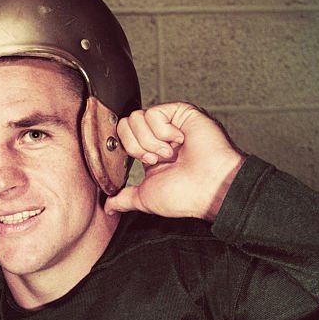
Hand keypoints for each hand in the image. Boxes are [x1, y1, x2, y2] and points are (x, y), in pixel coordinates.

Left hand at [104, 103, 245, 221]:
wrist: (210, 187)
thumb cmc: (185, 195)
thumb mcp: (145, 199)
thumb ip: (124, 199)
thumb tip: (108, 207)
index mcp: (149, 153)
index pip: (122, 138)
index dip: (127, 150)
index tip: (145, 163)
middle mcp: (158, 137)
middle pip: (126, 124)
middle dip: (138, 146)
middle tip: (158, 159)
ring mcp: (169, 123)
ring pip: (137, 118)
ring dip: (152, 141)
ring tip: (170, 153)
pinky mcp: (181, 112)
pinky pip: (155, 113)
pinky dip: (164, 132)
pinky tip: (179, 141)